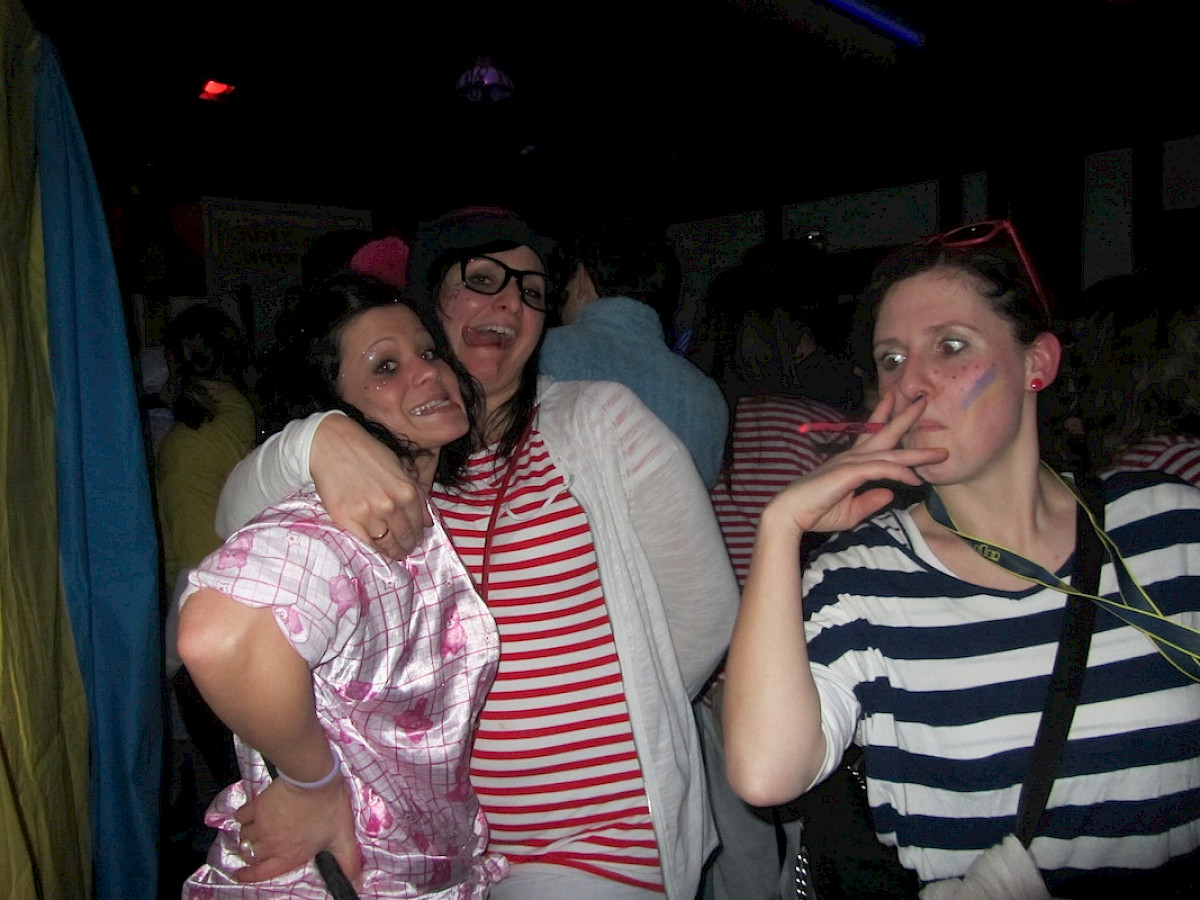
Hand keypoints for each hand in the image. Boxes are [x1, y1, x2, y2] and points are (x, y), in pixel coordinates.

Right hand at [233, 774, 361, 884]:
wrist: (314, 779)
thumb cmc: (329, 807)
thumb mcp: (343, 837)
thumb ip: (347, 861)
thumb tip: (356, 882)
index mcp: (289, 855)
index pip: (261, 873)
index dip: (248, 876)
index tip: (239, 875)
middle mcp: (271, 844)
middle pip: (251, 855)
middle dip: (251, 854)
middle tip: (257, 847)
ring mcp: (261, 825)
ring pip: (245, 836)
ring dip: (249, 835)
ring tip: (256, 830)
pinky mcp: (257, 806)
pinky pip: (241, 816)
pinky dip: (243, 817)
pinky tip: (251, 814)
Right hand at [310, 414, 430, 557]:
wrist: (331, 445)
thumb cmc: (366, 452)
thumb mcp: (399, 467)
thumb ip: (415, 494)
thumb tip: (427, 521)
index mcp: (406, 491)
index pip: (418, 523)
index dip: (418, 535)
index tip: (416, 540)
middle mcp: (390, 505)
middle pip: (404, 536)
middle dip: (407, 545)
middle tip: (406, 550)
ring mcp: (367, 514)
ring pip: (387, 543)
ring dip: (393, 551)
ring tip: (395, 553)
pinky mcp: (346, 518)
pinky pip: (366, 542)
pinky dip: (374, 549)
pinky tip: (378, 550)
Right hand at [765, 394, 947, 537]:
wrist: (791, 514)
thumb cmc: (815, 513)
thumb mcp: (851, 511)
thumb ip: (870, 502)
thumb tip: (890, 494)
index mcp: (850, 462)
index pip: (871, 435)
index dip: (885, 418)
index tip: (898, 403)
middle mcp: (852, 457)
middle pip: (884, 433)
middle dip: (904, 416)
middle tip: (923, 401)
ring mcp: (851, 463)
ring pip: (891, 453)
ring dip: (917, 452)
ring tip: (941, 452)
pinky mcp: (850, 472)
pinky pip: (882, 469)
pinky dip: (900, 473)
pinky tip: (916, 478)